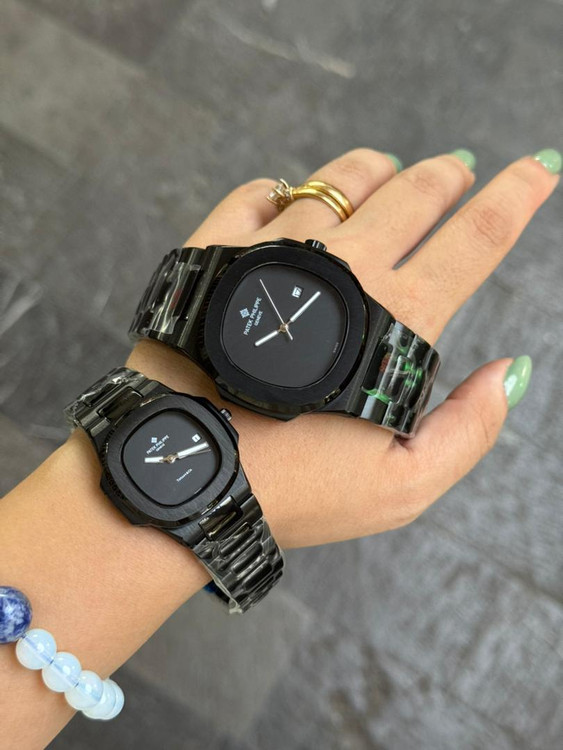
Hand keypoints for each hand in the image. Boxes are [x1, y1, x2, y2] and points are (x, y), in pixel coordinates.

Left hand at [128, 148, 559, 547]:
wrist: (183, 474)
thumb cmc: (294, 490)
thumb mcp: (402, 485)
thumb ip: (469, 429)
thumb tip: (511, 371)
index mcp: (395, 317)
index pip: (476, 238)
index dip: (517, 196)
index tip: (539, 168)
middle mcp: (341, 268)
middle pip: (413, 193)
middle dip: (447, 174)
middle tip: (460, 167)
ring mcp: (273, 251)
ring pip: (340, 181)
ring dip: (375, 170)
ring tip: (388, 170)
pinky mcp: (214, 251)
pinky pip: (259, 191)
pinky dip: (287, 188)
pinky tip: (292, 196)